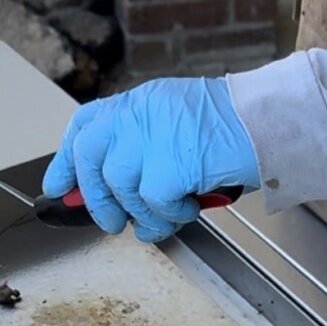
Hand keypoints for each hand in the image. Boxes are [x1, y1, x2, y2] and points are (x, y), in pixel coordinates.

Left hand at [42, 77, 260, 243]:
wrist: (268, 124)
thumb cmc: (234, 132)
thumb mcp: (177, 128)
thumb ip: (144, 150)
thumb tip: (111, 192)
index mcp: (140, 102)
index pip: (87, 124)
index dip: (66, 159)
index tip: (58, 186)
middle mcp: (139, 113)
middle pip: (90, 156)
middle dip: (95, 197)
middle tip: (111, 223)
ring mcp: (151, 136)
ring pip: (121, 187)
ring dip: (143, 213)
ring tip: (168, 217)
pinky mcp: (168, 164)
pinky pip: (153, 203)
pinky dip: (168, 216)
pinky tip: (187, 210)